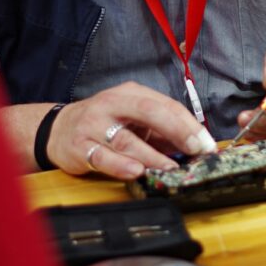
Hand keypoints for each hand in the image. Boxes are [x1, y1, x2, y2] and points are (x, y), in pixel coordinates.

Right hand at [47, 82, 215, 177]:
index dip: (188, 123)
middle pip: (149, 111)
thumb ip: (160, 130)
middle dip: (176, 130)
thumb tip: (194, 146)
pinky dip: (120, 165)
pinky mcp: (80, 146)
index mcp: (130, 94)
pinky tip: (136, 171)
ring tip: (170, 167)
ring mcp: (94, 124)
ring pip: (126, 139)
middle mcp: (112, 104)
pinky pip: (102, 157)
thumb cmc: (104, 123)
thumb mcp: (133, 119)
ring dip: (151, 155)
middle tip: (195, 149)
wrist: (59, 129)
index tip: (206, 142)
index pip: (165, 104)